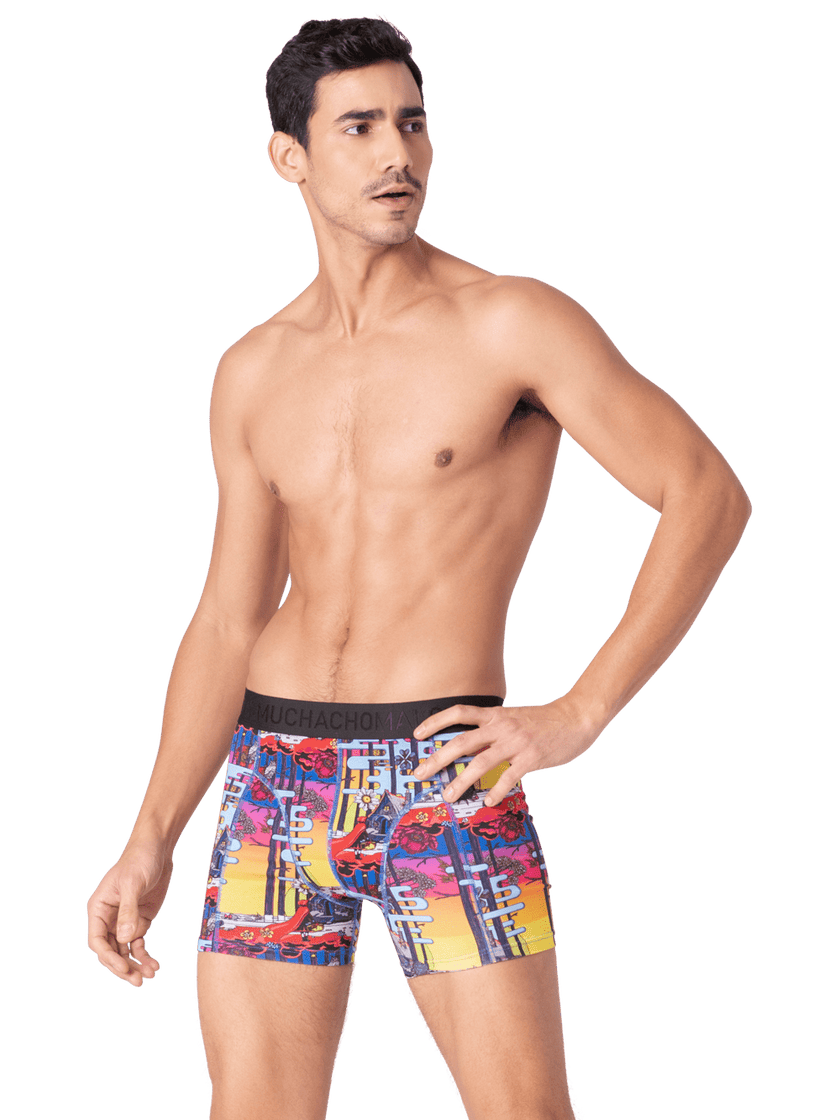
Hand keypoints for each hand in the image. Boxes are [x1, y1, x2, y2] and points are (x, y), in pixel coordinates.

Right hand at [86, 838, 172, 986]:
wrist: (156, 849)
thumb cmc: (139, 860)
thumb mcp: (133, 883)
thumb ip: (128, 911)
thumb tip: (123, 939)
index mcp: (99, 909)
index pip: (97, 940)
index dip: (107, 957)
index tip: (122, 968)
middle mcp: (109, 918)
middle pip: (110, 950)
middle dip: (122, 967)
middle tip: (136, 981)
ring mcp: (124, 922)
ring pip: (124, 951)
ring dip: (135, 965)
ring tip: (149, 976)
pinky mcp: (140, 921)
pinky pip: (138, 945)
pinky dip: (145, 956)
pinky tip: (154, 966)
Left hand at [412, 694, 603, 806]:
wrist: (575, 717)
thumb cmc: (543, 721)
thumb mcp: (513, 718)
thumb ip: (493, 729)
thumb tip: (469, 747)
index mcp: (495, 715)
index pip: (458, 712)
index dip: (435, 721)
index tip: (417, 734)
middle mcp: (501, 727)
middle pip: (461, 742)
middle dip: (437, 759)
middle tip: (421, 774)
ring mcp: (516, 742)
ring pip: (480, 762)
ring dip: (461, 781)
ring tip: (449, 795)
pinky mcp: (531, 757)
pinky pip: (508, 777)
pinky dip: (496, 790)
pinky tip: (487, 801)